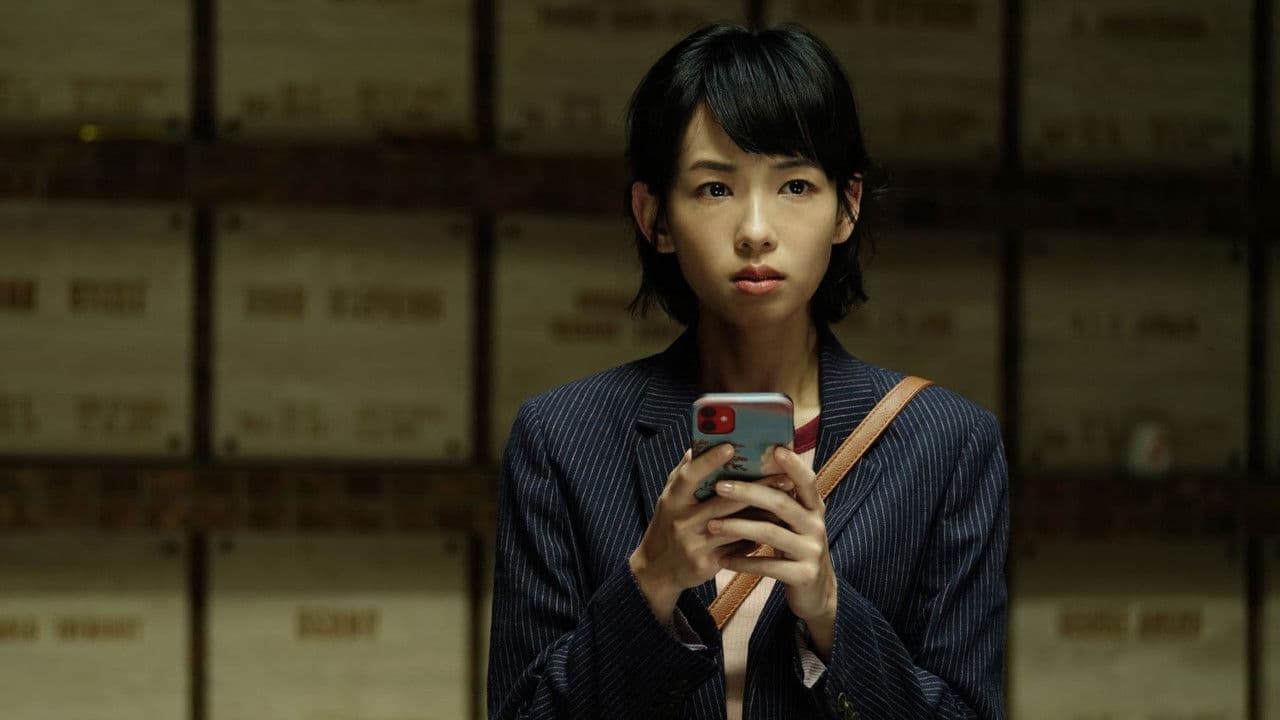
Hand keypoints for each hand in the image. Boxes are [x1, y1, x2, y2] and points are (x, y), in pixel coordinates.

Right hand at [629, 444, 794, 624]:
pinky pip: (738, 548)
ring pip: (736, 526)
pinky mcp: (707, 564)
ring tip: (788, 499)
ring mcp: (695, 544)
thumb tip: (701, 443)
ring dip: (764, 512)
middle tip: (783, 476)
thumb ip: (685, 473)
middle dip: (756, 488)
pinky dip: (758, 535)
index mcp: (672, 499)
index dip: (708, 461)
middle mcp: (682, 521)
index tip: (731, 446)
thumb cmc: (668, 525)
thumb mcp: (669, 498)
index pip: (689, 476)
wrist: (658, 570)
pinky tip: (777, 525)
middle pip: (722, 502)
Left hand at [708, 446, 836, 627]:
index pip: (806, 480)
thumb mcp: (793, 522)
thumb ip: (779, 500)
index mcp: (814, 507)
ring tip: (712, 525)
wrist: (816, 592)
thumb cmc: (795, 547)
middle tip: (719, 486)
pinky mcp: (803, 575)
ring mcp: (812, 551)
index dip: (793, 464)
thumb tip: (748, 469)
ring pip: (770, 533)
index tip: (774, 448)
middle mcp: (816, 525)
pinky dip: (743, 561)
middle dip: (748, 492)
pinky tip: (722, 559)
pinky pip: (768, 566)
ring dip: (738, 527)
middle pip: (781, 503)